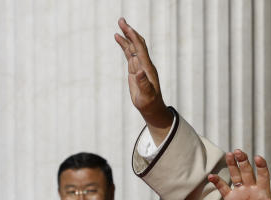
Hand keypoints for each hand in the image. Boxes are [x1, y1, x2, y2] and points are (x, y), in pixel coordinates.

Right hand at [115, 17, 172, 139]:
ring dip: (126, 35)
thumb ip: (144, 84)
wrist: (152, 108)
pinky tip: (118, 37)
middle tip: (121, 20)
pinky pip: (129, 52)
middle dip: (130, 32)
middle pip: (137, 43)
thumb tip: (139, 72)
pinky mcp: (135, 68)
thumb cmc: (150, 103)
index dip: (134, 38)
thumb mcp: (147, 95)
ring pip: (133, 46)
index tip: (127, 27)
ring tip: (119, 24)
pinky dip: (124, 44)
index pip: (140, 49)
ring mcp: (140, 65)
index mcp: (147, 68)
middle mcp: (144, 64)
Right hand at [209, 150, 270, 199]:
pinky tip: (211, 176)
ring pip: (236, 176)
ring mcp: (241, 193)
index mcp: (263, 192)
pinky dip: (218, 182)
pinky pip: (223, 188)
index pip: (263, 176)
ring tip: (229, 155)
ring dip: (232, 165)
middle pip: (247, 172)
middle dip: (243, 162)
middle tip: (238, 152)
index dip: (261, 166)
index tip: (257, 158)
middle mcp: (252, 190)